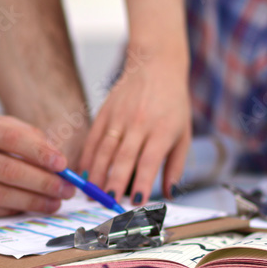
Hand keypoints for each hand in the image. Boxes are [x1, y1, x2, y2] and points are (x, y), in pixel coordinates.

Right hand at [0, 112, 74, 217]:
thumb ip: (25, 136)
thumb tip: (59, 161)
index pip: (10, 138)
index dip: (40, 153)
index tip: (63, 165)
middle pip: (8, 171)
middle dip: (44, 183)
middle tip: (67, 190)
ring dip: (33, 201)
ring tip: (55, 202)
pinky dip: (12, 210)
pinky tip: (28, 208)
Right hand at [80, 51, 190, 204]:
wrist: (156, 65)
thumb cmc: (174, 105)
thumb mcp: (183, 134)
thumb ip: (176, 166)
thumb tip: (169, 194)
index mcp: (163, 130)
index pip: (150, 160)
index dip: (141, 181)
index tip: (135, 202)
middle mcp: (140, 123)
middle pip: (124, 156)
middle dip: (114, 181)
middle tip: (107, 202)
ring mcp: (120, 116)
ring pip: (105, 148)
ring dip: (96, 173)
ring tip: (91, 193)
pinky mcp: (105, 110)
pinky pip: (93, 137)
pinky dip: (87, 156)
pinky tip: (83, 172)